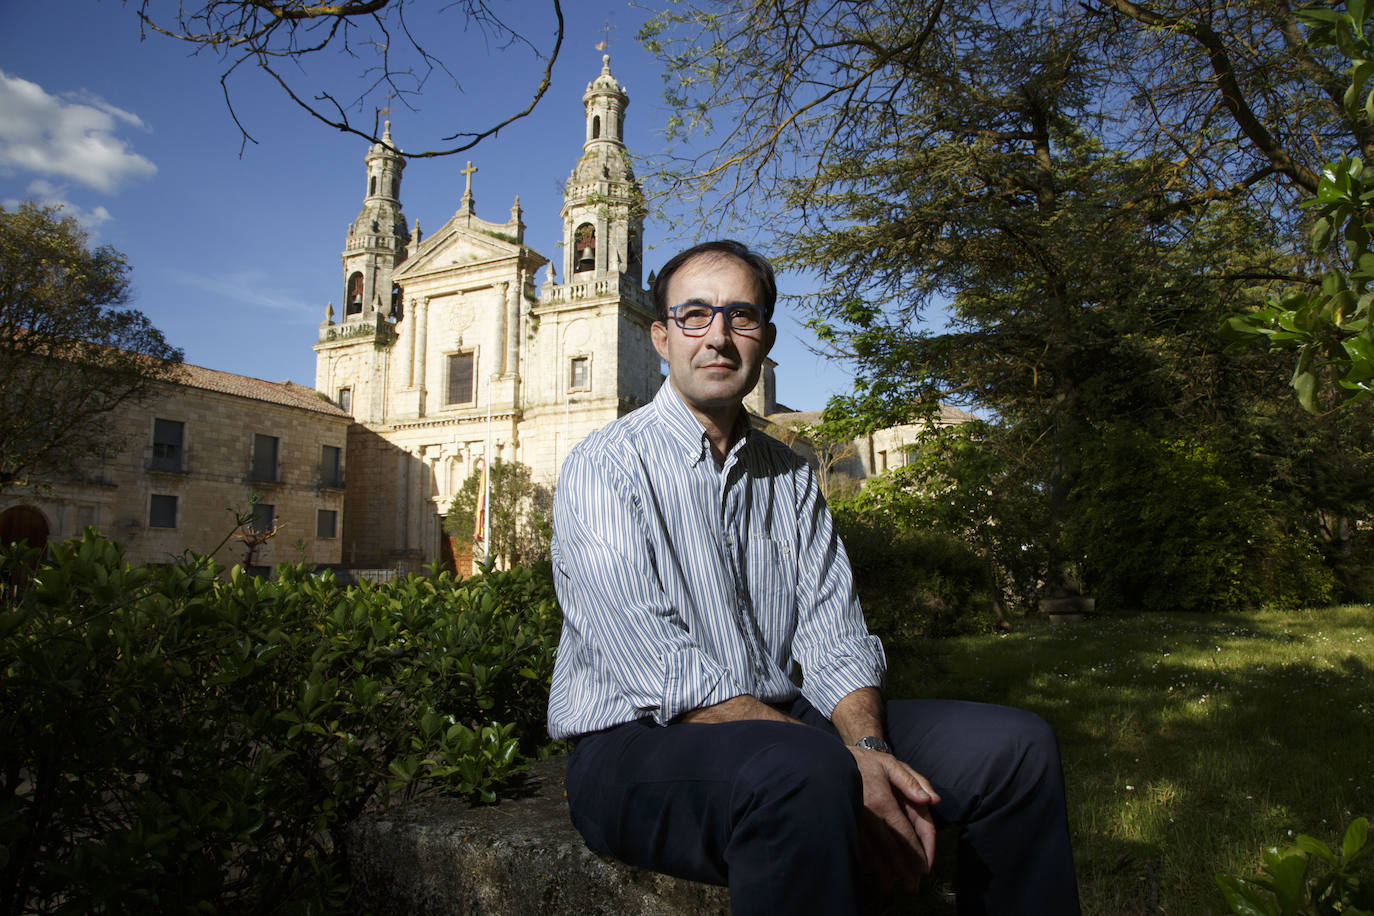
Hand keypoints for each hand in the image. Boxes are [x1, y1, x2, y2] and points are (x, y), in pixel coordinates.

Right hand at [849, 746, 940, 893]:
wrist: (831, 760)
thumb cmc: (866, 762)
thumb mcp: (891, 764)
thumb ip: (913, 782)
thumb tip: (932, 800)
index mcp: (883, 801)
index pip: (904, 834)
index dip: (916, 853)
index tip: (925, 869)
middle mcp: (868, 815)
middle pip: (890, 848)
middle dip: (903, 869)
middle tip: (912, 887)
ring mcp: (854, 821)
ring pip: (872, 851)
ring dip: (883, 871)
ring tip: (892, 886)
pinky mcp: (845, 824)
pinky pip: (858, 846)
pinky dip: (866, 861)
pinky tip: (872, 871)